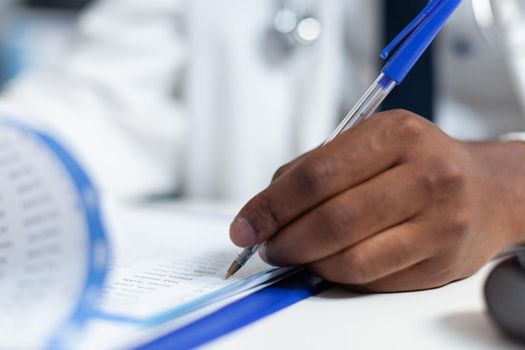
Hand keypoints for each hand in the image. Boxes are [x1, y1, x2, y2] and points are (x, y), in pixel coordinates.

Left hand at [230, 110, 524, 291]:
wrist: (483, 190)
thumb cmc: (414, 164)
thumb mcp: (367, 143)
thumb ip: (312, 170)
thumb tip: (264, 210)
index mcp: (397, 134)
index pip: (316, 176)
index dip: (271, 206)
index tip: (246, 225)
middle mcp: (425, 174)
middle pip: (330, 219)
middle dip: (284, 239)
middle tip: (266, 245)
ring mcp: (439, 221)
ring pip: (348, 257)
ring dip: (306, 262)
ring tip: (293, 254)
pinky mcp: (440, 260)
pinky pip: (369, 278)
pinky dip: (335, 274)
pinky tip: (328, 262)